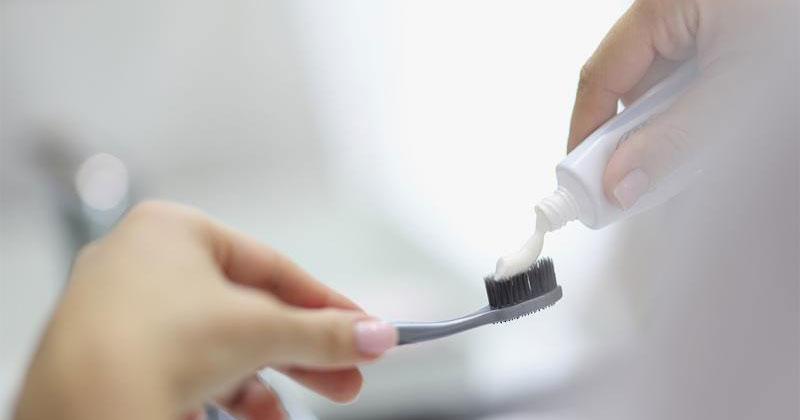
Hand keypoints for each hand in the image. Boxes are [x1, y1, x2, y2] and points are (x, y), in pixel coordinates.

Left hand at [14, 201, 397, 419]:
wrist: (81, 409)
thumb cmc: (152, 343)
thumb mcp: (261, 332)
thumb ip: (324, 333)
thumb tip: (375, 335)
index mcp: (174, 230)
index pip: (272, 266)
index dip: (325, 302)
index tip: (361, 329)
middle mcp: (141, 263)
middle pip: (247, 310)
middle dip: (300, 352)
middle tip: (345, 377)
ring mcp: (120, 311)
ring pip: (214, 343)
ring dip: (261, 381)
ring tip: (286, 415)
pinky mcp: (109, 356)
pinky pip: (180, 367)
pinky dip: (217, 392)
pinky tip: (246, 416)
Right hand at [567, 0, 792, 208]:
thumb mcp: (736, 93)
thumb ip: (673, 141)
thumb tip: (621, 180)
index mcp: (664, 4)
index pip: (601, 76)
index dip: (586, 130)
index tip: (583, 177)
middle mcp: (679, 8)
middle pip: (633, 84)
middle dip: (636, 137)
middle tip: (637, 184)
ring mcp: (707, 22)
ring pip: (669, 87)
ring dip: (675, 129)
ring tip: (692, 159)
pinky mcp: (734, 35)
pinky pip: (699, 82)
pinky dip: (703, 115)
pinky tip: (716, 137)